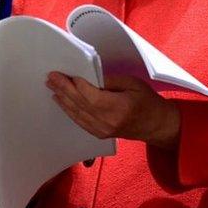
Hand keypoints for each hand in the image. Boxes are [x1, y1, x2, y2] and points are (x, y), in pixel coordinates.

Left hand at [46, 72, 180, 149]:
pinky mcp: (100, 134)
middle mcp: (108, 121)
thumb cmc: (147, 101)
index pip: (90, 96)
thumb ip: (110, 80)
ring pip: (77, 113)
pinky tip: (61, 101)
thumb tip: (89, 76)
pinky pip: (80, 121)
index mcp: (119, 108)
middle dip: (63, 89)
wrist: (157, 125)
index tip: (63, 74)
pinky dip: (69, 110)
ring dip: (62, 99)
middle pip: (80, 104)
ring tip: (51, 86)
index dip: (75, 85)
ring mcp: (103, 130)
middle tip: (51, 77)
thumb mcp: (133, 83)